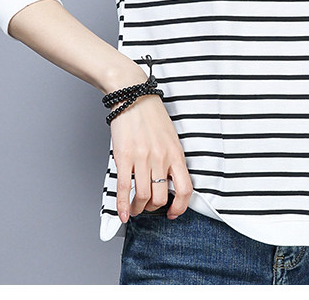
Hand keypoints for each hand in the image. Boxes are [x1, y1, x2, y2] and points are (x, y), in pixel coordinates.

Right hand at [111, 92, 193, 222]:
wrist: (132, 94)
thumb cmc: (151, 114)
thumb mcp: (170, 136)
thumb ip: (172, 158)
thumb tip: (170, 181)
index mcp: (175, 152)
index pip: (185, 189)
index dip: (180, 207)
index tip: (173, 212)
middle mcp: (161, 157)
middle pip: (162, 197)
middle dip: (154, 208)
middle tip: (149, 206)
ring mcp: (143, 158)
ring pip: (144, 196)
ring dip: (139, 208)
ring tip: (136, 207)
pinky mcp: (124, 156)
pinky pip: (125, 188)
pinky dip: (123, 206)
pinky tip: (123, 213)